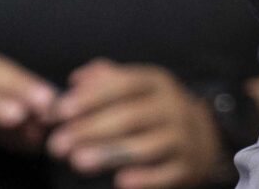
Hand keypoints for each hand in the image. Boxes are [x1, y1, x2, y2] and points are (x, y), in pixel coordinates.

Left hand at [48, 61, 230, 188]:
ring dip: (110, 153)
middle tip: (56, 145)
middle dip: (90, 130)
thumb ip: (106, 80)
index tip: (60, 112)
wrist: (202, 138)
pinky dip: (145, 179)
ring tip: (77, 162)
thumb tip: (76, 79)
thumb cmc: (154, 111)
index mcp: (157, 83)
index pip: (123, 85)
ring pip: (146, 146)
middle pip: (130, 116)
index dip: (91, 97)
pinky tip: (120, 181)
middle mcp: (172, 106)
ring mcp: (182, 137)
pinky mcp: (187, 166)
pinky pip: (166, 173)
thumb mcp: (137, 88)